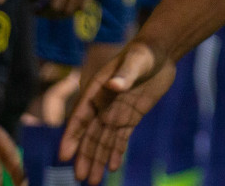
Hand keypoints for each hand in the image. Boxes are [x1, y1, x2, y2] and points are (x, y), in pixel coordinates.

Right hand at [60, 40, 176, 184]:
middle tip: (81, 177)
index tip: (64, 155)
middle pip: (90, 134)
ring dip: (98, 159)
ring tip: (93, 181)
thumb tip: (114, 85)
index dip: (71, 137)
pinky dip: (116, 153)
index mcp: (96, 90)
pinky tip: (112, 168)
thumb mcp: (135, 61)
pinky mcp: (130, 117)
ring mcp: (115, 111)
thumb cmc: (144, 52)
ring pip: (103, 140)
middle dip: (85, 156)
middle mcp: (102, 104)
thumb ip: (125, 75)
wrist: (160, 52)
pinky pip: (121, 138)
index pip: (80, 117)